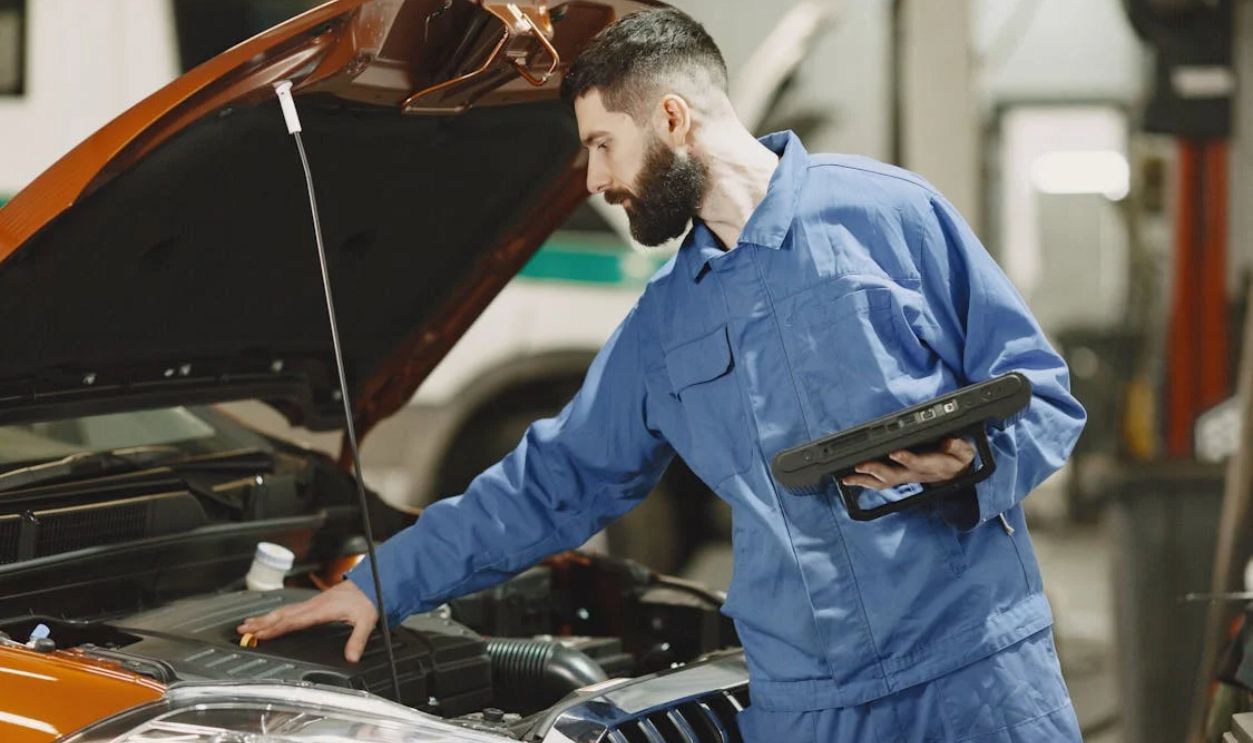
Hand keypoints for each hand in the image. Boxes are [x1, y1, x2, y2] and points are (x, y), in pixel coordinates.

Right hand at [236, 579, 378, 662]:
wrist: (371, 584)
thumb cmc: (367, 600)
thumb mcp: (366, 621)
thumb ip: (358, 639)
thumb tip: (352, 658)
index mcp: (322, 609)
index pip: (294, 620)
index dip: (276, 628)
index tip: (260, 634)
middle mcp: (313, 605)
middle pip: (282, 614)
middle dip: (261, 622)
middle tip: (243, 629)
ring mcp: (312, 603)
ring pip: (284, 610)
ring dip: (265, 617)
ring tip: (248, 624)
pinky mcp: (313, 603)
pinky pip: (290, 609)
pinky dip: (276, 614)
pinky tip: (269, 618)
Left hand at [840, 437, 975, 489]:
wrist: (956, 474)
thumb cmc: (957, 460)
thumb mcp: (965, 452)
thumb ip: (958, 447)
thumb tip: (948, 442)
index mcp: (932, 465)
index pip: (917, 463)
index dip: (906, 458)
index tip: (894, 452)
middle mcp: (915, 474)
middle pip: (893, 476)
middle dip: (876, 470)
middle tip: (860, 465)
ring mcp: (905, 477)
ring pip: (883, 482)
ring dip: (864, 480)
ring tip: (847, 478)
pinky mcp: (899, 477)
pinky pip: (880, 483)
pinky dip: (864, 482)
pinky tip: (849, 480)